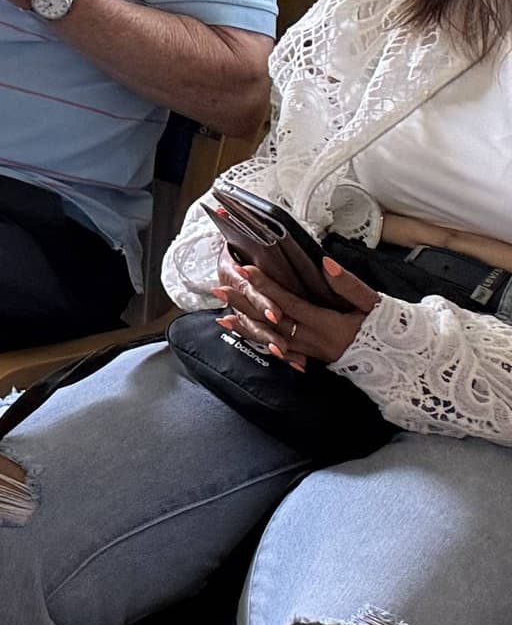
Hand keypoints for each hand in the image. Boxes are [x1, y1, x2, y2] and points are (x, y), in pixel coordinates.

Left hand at [213, 252, 377, 368]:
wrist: (406, 361)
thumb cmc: (390, 328)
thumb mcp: (373, 303)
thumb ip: (347, 284)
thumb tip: (325, 263)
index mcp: (330, 326)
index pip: (289, 303)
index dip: (266, 287)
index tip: (245, 270)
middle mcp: (317, 343)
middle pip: (273, 322)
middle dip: (245, 305)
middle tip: (218, 289)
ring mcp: (315, 354)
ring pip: (274, 339)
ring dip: (247, 327)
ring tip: (222, 316)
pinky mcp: (316, 360)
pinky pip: (284, 352)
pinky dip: (263, 343)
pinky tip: (249, 337)